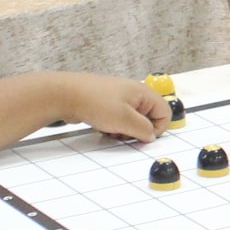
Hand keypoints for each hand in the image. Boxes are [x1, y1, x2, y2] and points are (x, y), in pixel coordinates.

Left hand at [54, 74, 170, 142]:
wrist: (65, 95)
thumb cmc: (95, 102)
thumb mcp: (125, 120)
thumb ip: (144, 130)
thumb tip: (152, 136)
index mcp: (143, 93)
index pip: (164, 113)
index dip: (157, 128)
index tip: (143, 137)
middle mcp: (134, 94)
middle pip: (148, 118)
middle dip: (137, 131)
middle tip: (124, 133)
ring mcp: (120, 98)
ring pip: (132, 121)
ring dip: (124, 130)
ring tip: (111, 130)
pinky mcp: (107, 104)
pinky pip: (118, 120)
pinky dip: (113, 127)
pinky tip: (103, 127)